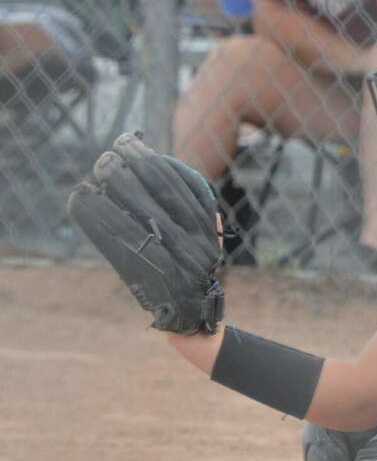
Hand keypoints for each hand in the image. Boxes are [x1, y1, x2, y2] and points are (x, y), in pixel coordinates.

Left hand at [67, 133, 224, 334]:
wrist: (191, 318)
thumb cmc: (195, 272)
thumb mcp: (210, 243)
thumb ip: (205, 215)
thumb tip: (192, 180)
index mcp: (205, 229)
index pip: (174, 184)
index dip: (148, 160)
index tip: (128, 142)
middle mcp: (190, 242)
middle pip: (154, 194)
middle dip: (128, 171)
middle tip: (106, 157)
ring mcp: (168, 259)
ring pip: (134, 214)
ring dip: (110, 191)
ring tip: (92, 175)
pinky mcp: (144, 276)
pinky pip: (115, 241)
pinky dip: (96, 218)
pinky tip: (81, 201)